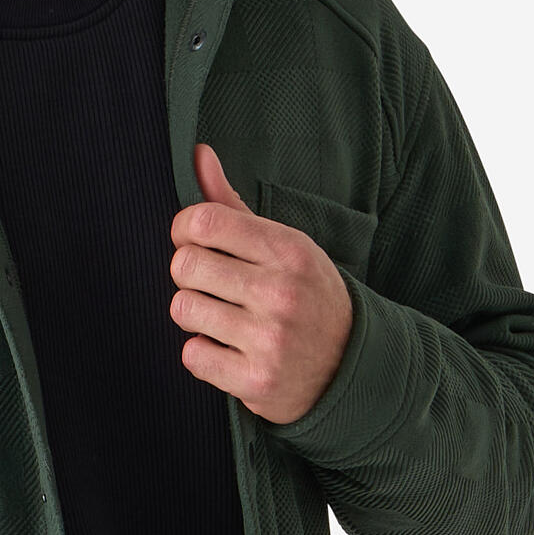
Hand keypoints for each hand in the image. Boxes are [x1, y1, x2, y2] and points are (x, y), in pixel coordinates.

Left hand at [170, 142, 355, 425]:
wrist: (351, 366)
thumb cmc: (306, 296)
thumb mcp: (283, 245)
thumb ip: (233, 206)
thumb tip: (198, 153)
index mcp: (289, 249)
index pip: (204, 222)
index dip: (183, 230)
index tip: (191, 242)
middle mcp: (281, 292)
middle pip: (185, 265)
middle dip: (187, 274)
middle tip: (208, 285)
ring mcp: (270, 340)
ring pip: (183, 310)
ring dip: (193, 315)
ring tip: (220, 319)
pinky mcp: (257, 381)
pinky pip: (192, 356)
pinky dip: (202, 354)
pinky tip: (229, 351)